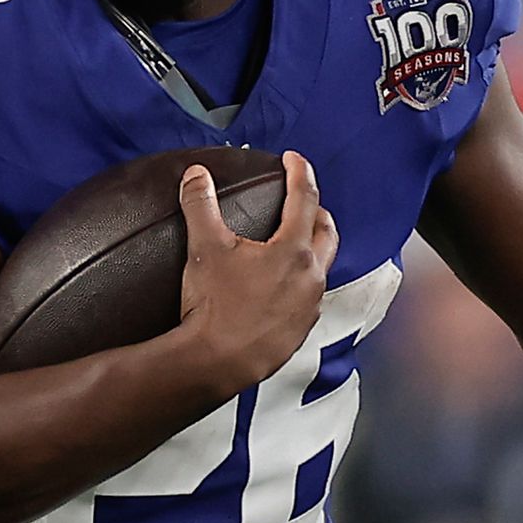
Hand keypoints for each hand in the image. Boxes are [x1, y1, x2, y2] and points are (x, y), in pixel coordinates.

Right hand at [174, 150, 334, 401]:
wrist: (216, 362)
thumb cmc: (214, 305)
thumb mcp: (204, 247)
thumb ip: (200, 205)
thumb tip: (196, 175)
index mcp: (293, 250)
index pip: (304, 198)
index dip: (298, 173)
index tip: (293, 159)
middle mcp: (310, 276)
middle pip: (326, 233)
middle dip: (318, 212)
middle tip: (305, 202)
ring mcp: (308, 307)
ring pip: (321, 269)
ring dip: (313, 251)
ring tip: (296, 245)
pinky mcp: (299, 332)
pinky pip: (309, 300)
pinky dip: (301, 285)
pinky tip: (283, 289)